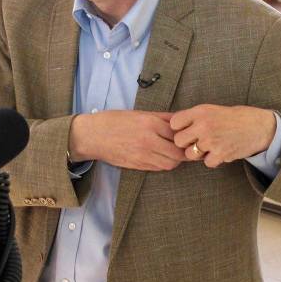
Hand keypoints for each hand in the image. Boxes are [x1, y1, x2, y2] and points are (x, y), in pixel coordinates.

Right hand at [69, 110, 186, 170]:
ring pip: (170, 164)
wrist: (93, 136)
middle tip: (184, 147)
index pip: (178, 133)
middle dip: (184, 151)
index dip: (185, 136)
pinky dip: (164, 163)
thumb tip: (180, 119)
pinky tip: (161, 156)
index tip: (187, 135)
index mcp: (150, 123)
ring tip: (173, 153)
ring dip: (175, 160)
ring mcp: (143, 155)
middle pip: (178, 153)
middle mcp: (149, 140)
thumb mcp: (139, 113)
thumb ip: (161, 117)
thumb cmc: (114, 121)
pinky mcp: (137, 165)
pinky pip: (158, 168)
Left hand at [170, 105, 275, 167]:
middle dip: (187, 143)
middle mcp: (204, 125)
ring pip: (190, 154)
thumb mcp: (212, 110)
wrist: (258, 126)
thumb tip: (173, 127)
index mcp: (200, 111)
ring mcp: (211, 140)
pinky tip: (221, 151)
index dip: (179, 128)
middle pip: (179, 141)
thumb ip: (194, 117)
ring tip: (211, 146)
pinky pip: (206, 163)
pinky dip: (213, 160)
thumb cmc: (234, 118)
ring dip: (198, 153)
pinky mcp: (220, 153)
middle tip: (198, 141)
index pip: (174, 123)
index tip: (187, 130)